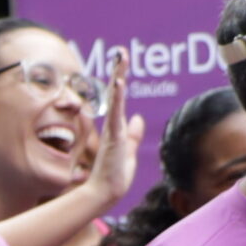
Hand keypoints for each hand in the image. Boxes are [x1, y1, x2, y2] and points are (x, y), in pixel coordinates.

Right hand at [82, 52, 144, 207]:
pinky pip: (116, 113)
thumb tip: (139, 119)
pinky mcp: (114, 137)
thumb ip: (134, 135)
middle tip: (120, 51)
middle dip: (119, 71)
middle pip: (117, 92)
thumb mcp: (129, 151)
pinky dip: (118, 98)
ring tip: (120, 59)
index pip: (120, 98)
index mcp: (117, 127)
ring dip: (118, 77)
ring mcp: (113, 130)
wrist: (106, 193)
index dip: (120, 79)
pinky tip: (119, 82)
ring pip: (116, 98)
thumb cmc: (115, 176)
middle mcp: (113, 125)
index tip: (121, 60)